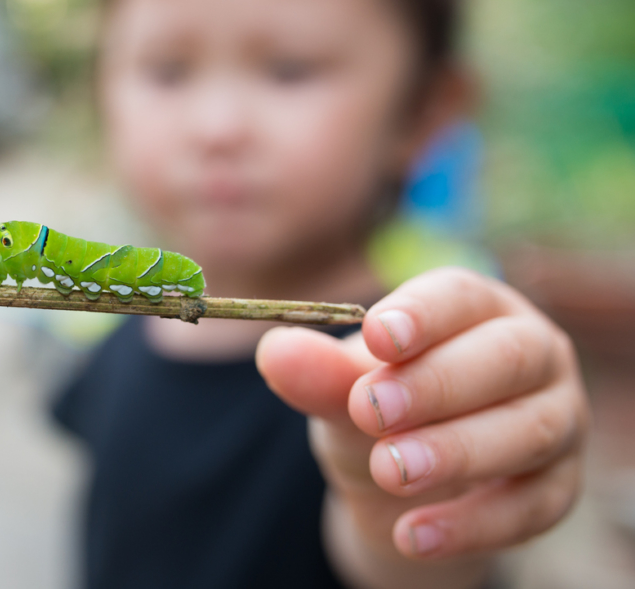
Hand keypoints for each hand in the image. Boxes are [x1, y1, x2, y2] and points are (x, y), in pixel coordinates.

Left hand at [256, 268, 588, 585]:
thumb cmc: (377, 407)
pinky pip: (530, 506)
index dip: (421, 313)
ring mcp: (555, 419)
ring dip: (456, 451)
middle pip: (507, 358)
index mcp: (475, 308)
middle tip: (371, 411)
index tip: (376, 336)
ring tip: (389, 472)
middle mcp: (531, 353)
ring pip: (529, 430)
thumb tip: (274, 353)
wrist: (398, 481)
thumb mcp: (341, 389)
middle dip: (438, 384)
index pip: (460, 295)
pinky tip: (413, 534)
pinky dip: (471, 524)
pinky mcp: (556, 486)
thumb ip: (317, 373)